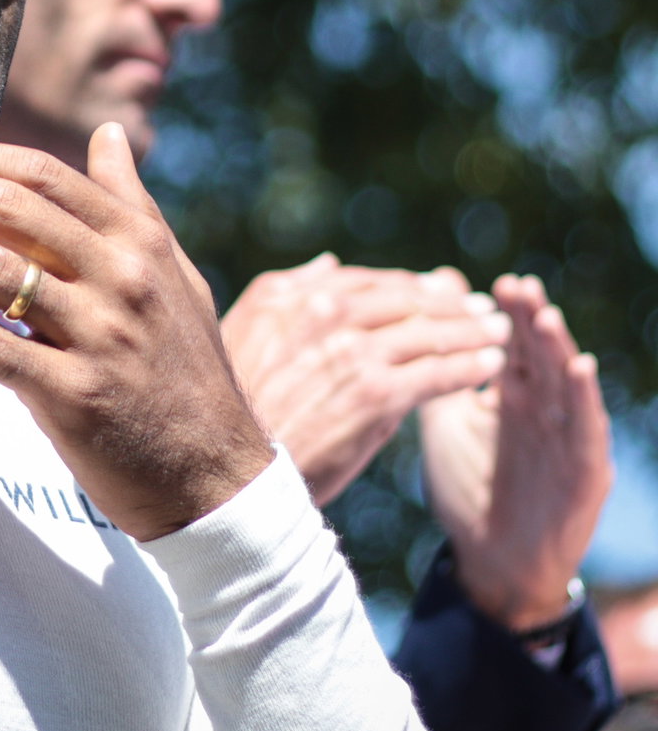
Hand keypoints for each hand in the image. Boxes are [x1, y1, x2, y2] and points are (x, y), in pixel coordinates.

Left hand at [0, 123, 274, 541]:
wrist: (216, 478)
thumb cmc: (186, 370)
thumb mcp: (174, 275)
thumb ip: (134, 203)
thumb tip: (111, 133)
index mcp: (137, 241)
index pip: (37, 174)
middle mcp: (120, 277)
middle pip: (5, 209)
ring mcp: (99, 336)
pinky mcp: (75, 397)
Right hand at [221, 257, 511, 506]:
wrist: (233, 468)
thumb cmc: (238, 403)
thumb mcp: (249, 328)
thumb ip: (291, 291)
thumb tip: (329, 263)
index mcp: (291, 297)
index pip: (369, 282)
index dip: (412, 285)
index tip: (441, 290)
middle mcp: (323, 315)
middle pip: (405, 300)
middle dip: (450, 303)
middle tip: (483, 308)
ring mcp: (352, 352)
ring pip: (427, 332)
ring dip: (471, 331)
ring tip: (497, 333)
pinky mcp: (376, 395)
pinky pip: (436, 373)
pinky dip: (468, 367)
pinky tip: (490, 366)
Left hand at [420, 274, 612, 631]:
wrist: (489, 558)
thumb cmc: (467, 484)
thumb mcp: (443, 420)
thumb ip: (437, 372)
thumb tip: (410, 330)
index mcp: (509, 394)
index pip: (509, 344)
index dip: (504, 315)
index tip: (495, 283)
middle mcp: (542, 409)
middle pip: (538, 355)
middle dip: (529, 320)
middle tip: (517, 285)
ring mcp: (566, 438)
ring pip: (565, 384)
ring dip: (556, 349)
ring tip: (544, 316)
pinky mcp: (585, 472)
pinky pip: (586, 429)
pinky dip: (584, 398)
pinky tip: (580, 368)